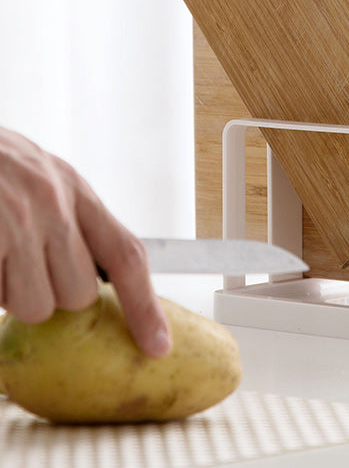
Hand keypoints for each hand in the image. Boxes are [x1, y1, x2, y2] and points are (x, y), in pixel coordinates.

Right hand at [0, 127, 170, 357]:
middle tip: (24, 265)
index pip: (127, 256)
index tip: (157, 344)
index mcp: (76, 192)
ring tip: (0, 255)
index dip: (145, 306)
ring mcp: (18, 221)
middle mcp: (54, 204)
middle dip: (51, 295)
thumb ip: (72, 223)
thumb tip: (95, 283)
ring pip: (34, 307)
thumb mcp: (44, 179)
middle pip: (78, 295)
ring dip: (12, 296)